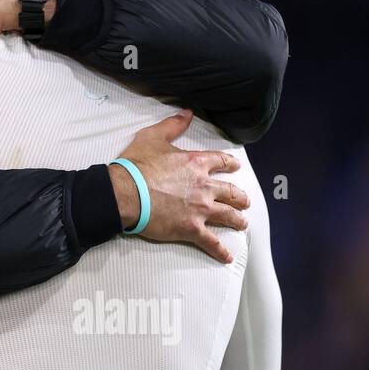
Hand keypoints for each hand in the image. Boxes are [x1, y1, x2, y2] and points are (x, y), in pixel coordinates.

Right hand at [109, 110, 249, 263]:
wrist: (124, 193)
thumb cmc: (135, 166)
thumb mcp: (153, 137)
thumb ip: (172, 125)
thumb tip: (187, 114)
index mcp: (195, 163)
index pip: (220, 162)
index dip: (230, 164)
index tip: (235, 167)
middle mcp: (204, 186)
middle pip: (231, 192)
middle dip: (240, 197)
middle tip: (244, 201)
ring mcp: (200, 209)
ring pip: (228, 216)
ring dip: (237, 221)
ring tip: (242, 224)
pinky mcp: (191, 228)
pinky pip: (211, 242)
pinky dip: (220, 250)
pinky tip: (227, 255)